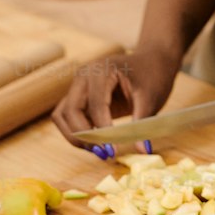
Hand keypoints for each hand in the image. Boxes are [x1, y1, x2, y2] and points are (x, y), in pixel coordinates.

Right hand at [51, 45, 179, 157]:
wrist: (152, 62)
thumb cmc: (152, 76)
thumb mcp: (151, 99)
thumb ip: (142, 124)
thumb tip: (143, 151)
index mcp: (102, 69)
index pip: (95, 105)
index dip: (102, 130)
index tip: (113, 150)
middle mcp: (84, 76)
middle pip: (70, 110)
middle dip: (83, 135)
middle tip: (103, 153)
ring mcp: (78, 85)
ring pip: (62, 115)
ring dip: (74, 136)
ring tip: (98, 150)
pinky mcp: (78, 97)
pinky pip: (66, 117)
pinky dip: (75, 132)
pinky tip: (95, 143)